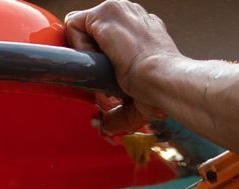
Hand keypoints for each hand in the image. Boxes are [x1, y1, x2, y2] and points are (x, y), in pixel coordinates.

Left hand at [65, 1, 183, 135]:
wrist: (164, 80)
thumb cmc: (160, 88)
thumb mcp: (137, 95)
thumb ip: (120, 110)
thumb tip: (106, 126)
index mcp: (142, 30)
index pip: (106, 36)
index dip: (99, 58)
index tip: (105, 77)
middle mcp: (132, 15)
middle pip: (91, 29)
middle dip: (89, 55)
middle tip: (100, 75)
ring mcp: (120, 10)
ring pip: (81, 26)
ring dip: (84, 51)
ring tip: (100, 69)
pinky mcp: (107, 12)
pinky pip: (73, 24)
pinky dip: (77, 45)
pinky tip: (95, 61)